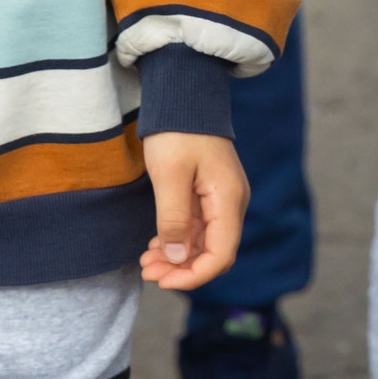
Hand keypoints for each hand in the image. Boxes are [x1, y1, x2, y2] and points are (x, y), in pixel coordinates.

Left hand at [139, 132, 249, 292]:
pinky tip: (155, 245)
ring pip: (205, 244)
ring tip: (146, 261)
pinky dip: (179, 242)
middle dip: (182, 269)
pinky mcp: (210, 195)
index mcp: (228, 200)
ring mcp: (222, 200)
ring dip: (178, 258)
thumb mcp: (170, 176)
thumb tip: (177, 258)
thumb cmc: (177, 133)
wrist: (185, 99)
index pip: (221, 255)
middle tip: (146, 270)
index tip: (161, 280)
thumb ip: (174, 219)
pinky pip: (199, 230)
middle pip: (214, 253)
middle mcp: (232, 204)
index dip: (193, 276)